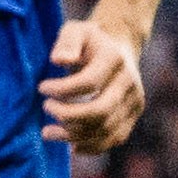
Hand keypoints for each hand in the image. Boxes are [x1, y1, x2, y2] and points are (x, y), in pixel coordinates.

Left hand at [41, 18, 147, 151]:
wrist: (118, 49)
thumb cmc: (89, 41)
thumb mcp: (75, 30)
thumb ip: (66, 42)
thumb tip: (58, 60)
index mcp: (115, 58)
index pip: (89, 82)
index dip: (62, 89)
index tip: (42, 88)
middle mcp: (130, 82)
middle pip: (100, 110)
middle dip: (68, 116)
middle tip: (46, 108)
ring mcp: (135, 102)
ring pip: (105, 129)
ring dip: (73, 136)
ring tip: (48, 132)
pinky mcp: (133, 117)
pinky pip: (114, 139)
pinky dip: (91, 147)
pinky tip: (70, 145)